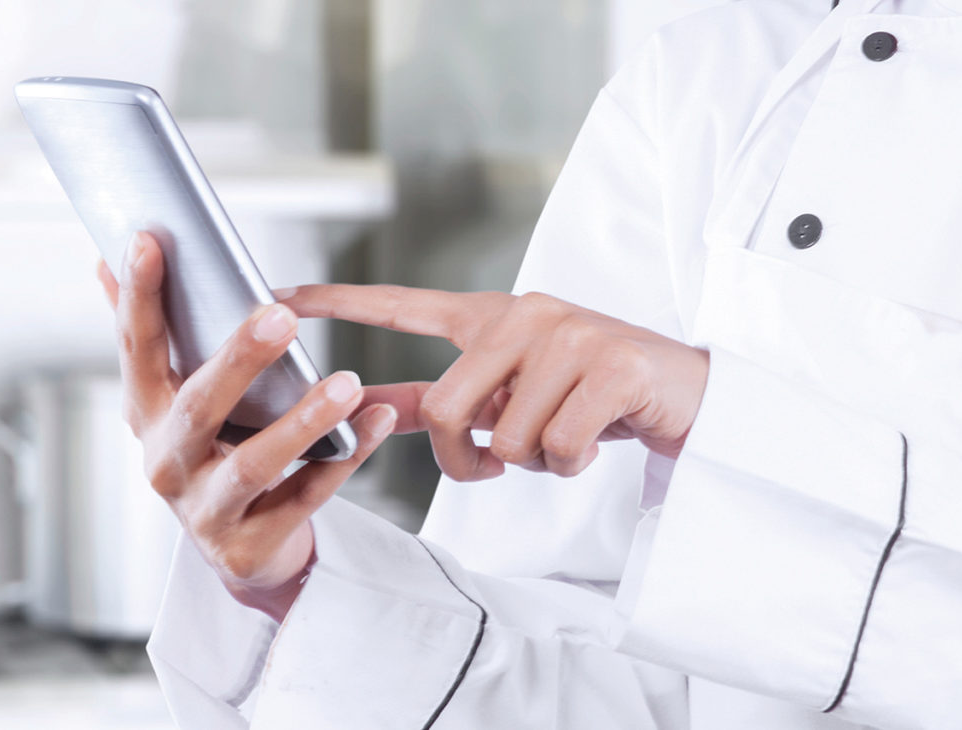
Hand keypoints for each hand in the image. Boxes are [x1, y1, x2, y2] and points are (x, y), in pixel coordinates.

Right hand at [97, 232, 396, 621]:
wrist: (239, 548)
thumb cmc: (212, 456)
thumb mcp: (174, 402)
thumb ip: (151, 337)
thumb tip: (106, 261)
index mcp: (146, 416)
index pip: (137, 349)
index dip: (139, 297)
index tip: (150, 241)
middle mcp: (166, 463)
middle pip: (199, 407)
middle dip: (238, 361)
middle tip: (281, 317)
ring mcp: (205, 511)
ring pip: (256, 463)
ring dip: (304, 420)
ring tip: (348, 384)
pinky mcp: (249, 547)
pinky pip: (307, 496)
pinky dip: (346, 458)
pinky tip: (378, 421)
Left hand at [276, 285, 709, 480]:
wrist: (685, 392)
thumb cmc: (593, 393)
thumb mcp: (520, 387)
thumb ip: (459, 396)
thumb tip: (382, 412)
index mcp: (494, 316)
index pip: (404, 305)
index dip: (339, 303)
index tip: (277, 298)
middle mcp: (525, 315)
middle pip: (449, 409)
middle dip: (467, 462)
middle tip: (499, 465)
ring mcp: (569, 336)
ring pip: (507, 438)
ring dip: (532, 463)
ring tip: (566, 440)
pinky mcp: (610, 367)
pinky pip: (557, 449)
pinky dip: (571, 466)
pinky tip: (597, 441)